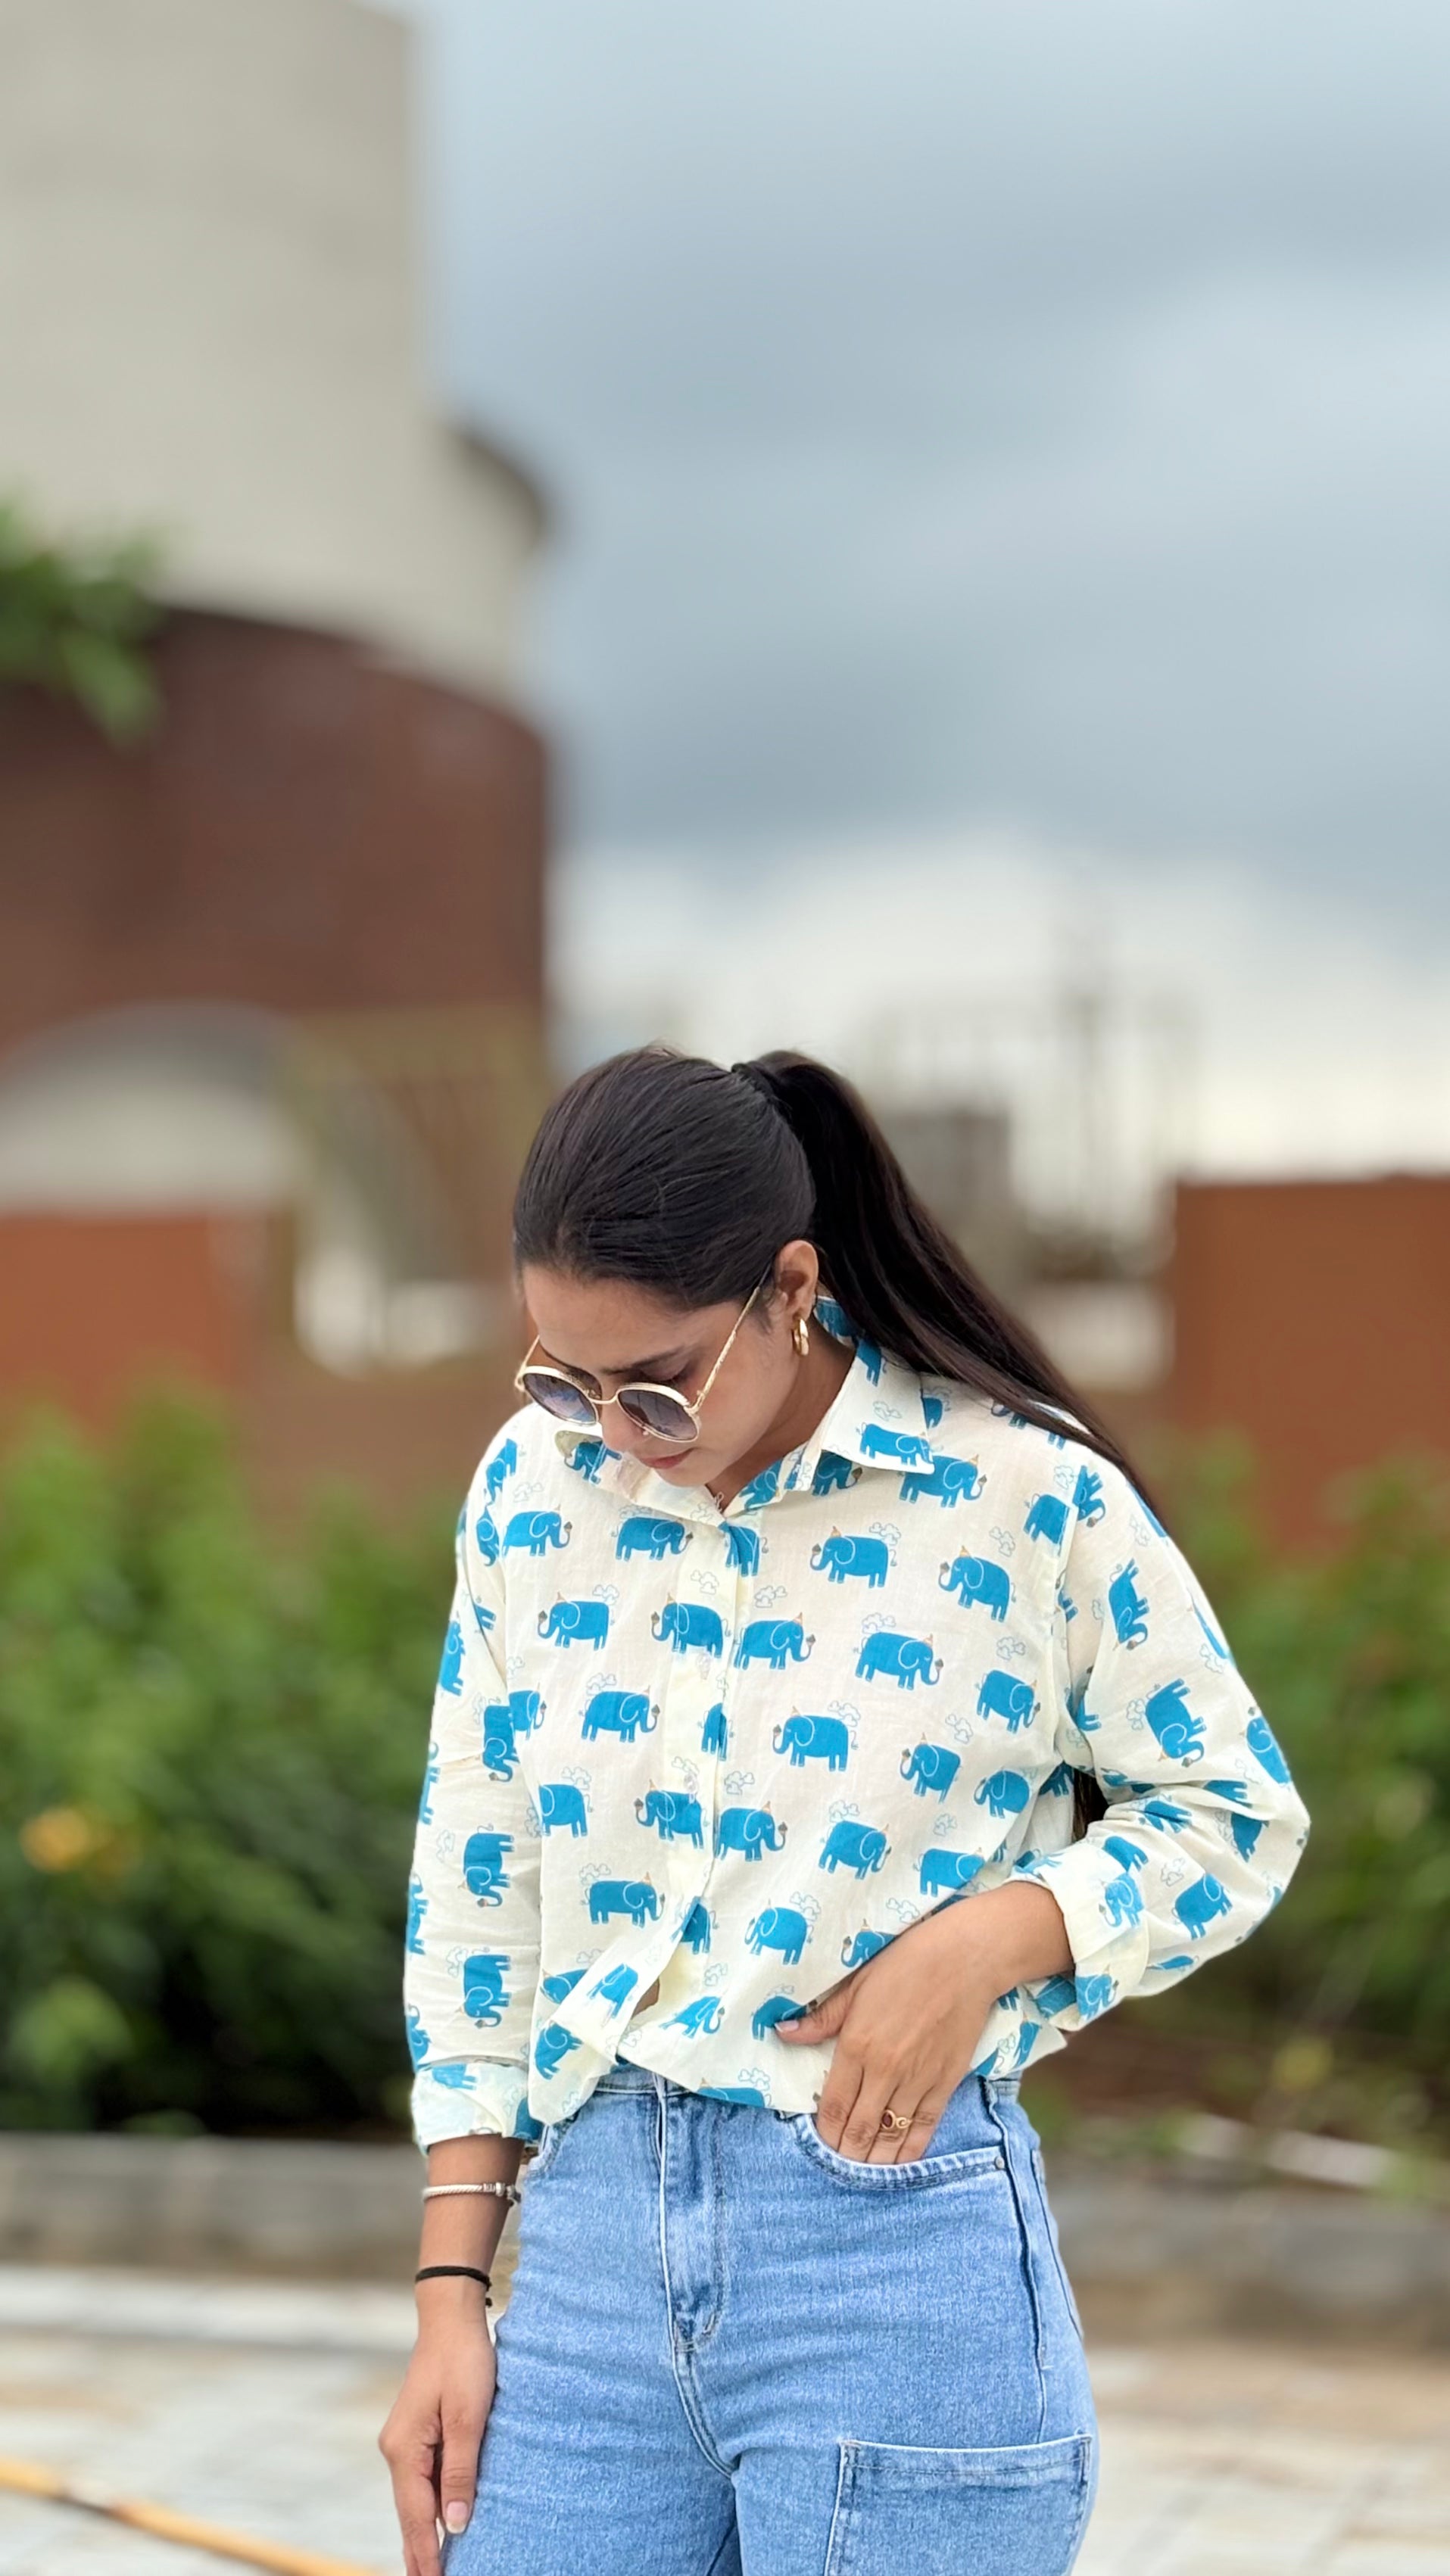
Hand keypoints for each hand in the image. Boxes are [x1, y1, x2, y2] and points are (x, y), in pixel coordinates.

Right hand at [380, 2298, 495, 2575]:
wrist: (451, 2318)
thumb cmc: (463, 2362)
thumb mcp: (469, 2418)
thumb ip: (461, 2473)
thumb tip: (455, 2526)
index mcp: (404, 2450)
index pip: (416, 2517)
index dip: (427, 2554)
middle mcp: (396, 2451)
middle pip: (409, 2515)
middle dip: (420, 2554)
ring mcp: (405, 2443)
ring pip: (415, 2500)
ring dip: (426, 2534)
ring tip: (435, 2569)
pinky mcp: (418, 2434)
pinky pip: (423, 2481)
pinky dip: (430, 2508)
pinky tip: (441, 2526)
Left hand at [775, 1882, 1070, 2162]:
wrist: (965, 1959)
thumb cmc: (906, 1963)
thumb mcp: (856, 1984)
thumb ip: (821, 2018)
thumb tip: (783, 2033)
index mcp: (857, 2044)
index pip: (833, 2105)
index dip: (824, 2132)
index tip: (819, 2143)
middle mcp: (884, 2070)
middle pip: (859, 2129)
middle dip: (845, 2153)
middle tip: (837, 2165)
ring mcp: (917, 2080)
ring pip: (890, 2136)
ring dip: (874, 2160)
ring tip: (863, 2171)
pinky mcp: (945, 2083)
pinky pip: (924, 2128)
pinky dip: (909, 2151)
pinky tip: (899, 2163)